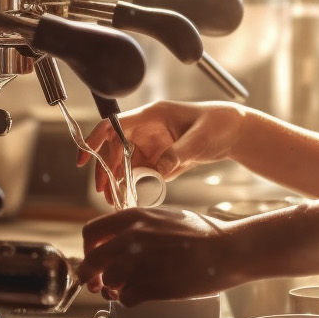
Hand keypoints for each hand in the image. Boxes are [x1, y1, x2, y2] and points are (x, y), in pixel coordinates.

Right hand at [76, 99, 246, 204]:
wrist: (235, 131)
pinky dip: (133, 186)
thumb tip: (159, 170)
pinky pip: (140, 174)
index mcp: (151, 116)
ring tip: (113, 200)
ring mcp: (153, 146)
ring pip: (125, 164)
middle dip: (105, 169)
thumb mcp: (200, 138)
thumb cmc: (218, 124)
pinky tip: (129, 200)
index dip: (94, 140)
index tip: (83, 158)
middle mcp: (147, 130)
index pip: (113, 125)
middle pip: (115, 149)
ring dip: (117, 181)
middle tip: (103, 191)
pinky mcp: (160, 160)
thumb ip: (179, 153)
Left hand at [78, 205, 234, 304]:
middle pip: (91, 262)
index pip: (91, 233)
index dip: (88, 249)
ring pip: (107, 283)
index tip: (94, 258)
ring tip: (127, 289)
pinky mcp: (152, 286)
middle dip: (91, 276)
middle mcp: (131, 238)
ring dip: (113, 289)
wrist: (226, 250)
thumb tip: (118, 239)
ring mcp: (140, 263)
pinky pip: (125, 299)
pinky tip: (140, 296)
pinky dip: (129, 300)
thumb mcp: (164, 216)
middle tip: (98, 284)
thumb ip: (138, 225)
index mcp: (134, 217)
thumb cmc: (201, 233)